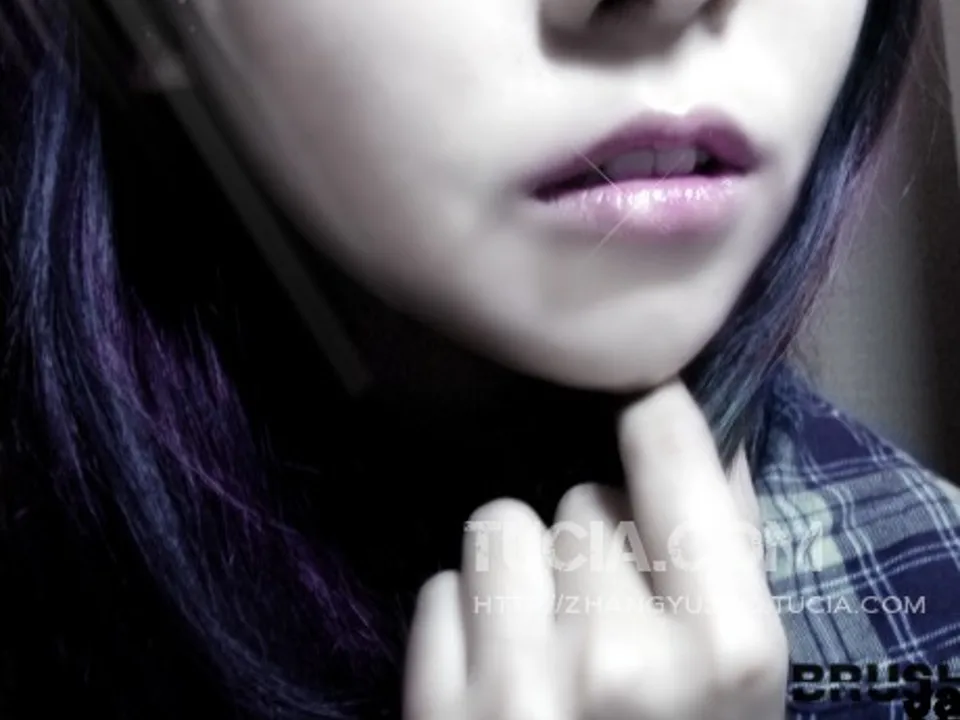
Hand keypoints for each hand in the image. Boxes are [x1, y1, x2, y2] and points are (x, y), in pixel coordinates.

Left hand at [403, 380, 787, 719]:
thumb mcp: (739, 683)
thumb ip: (725, 558)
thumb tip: (694, 429)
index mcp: (730, 651)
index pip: (670, 453)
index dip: (655, 423)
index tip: (644, 418)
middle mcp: (625, 661)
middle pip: (582, 496)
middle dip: (593, 539)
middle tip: (605, 612)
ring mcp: (520, 686)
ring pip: (500, 523)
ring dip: (521, 568)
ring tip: (540, 637)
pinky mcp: (438, 708)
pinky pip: (442, 588)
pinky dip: (464, 622)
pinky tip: (491, 678)